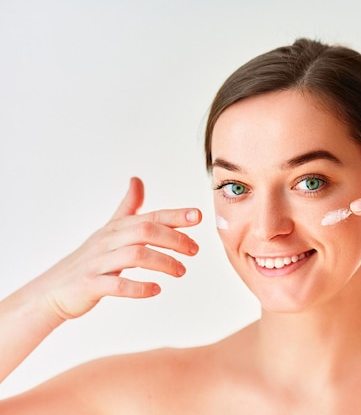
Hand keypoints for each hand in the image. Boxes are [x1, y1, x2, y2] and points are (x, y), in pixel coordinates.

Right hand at [35, 177, 201, 320]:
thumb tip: (137, 180)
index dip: (174, 215)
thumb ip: (128, 208)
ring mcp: (98, 262)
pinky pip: (117, 284)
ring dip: (163, 262)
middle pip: (145, 231)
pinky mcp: (90, 284)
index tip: (197, 216)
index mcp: (116, 228)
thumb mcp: (108, 231)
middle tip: (194, 250)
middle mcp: (107, 241)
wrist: (52, 290)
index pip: (150, 216)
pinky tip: (156, 289)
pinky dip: (139, 287)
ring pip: (135, 255)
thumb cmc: (87, 260)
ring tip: (181, 271)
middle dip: (174, 239)